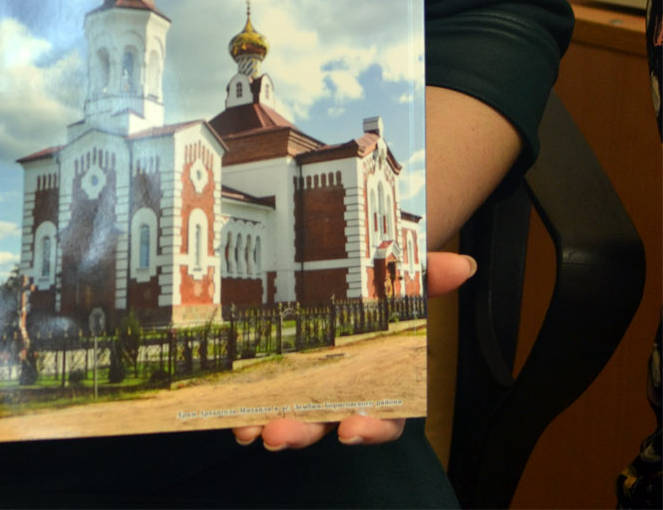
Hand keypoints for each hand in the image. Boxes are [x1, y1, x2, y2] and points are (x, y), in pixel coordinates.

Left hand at [230, 250, 476, 449]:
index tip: (352, 429)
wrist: (334, 260)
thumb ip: (427, 273)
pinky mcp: (265, 372)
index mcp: (374, 373)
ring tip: (247, 426)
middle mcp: (336, 386)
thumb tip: (463, 265)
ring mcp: (299, 382)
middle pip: (323, 422)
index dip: (371, 427)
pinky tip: (228, 408)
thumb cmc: (371, 282)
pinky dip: (239, 406)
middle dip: (302, 432)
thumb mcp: (398, 274)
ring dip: (265, 424)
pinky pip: (253, 397)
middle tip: (279, 431)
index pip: (383, 416)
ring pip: (285, 415)